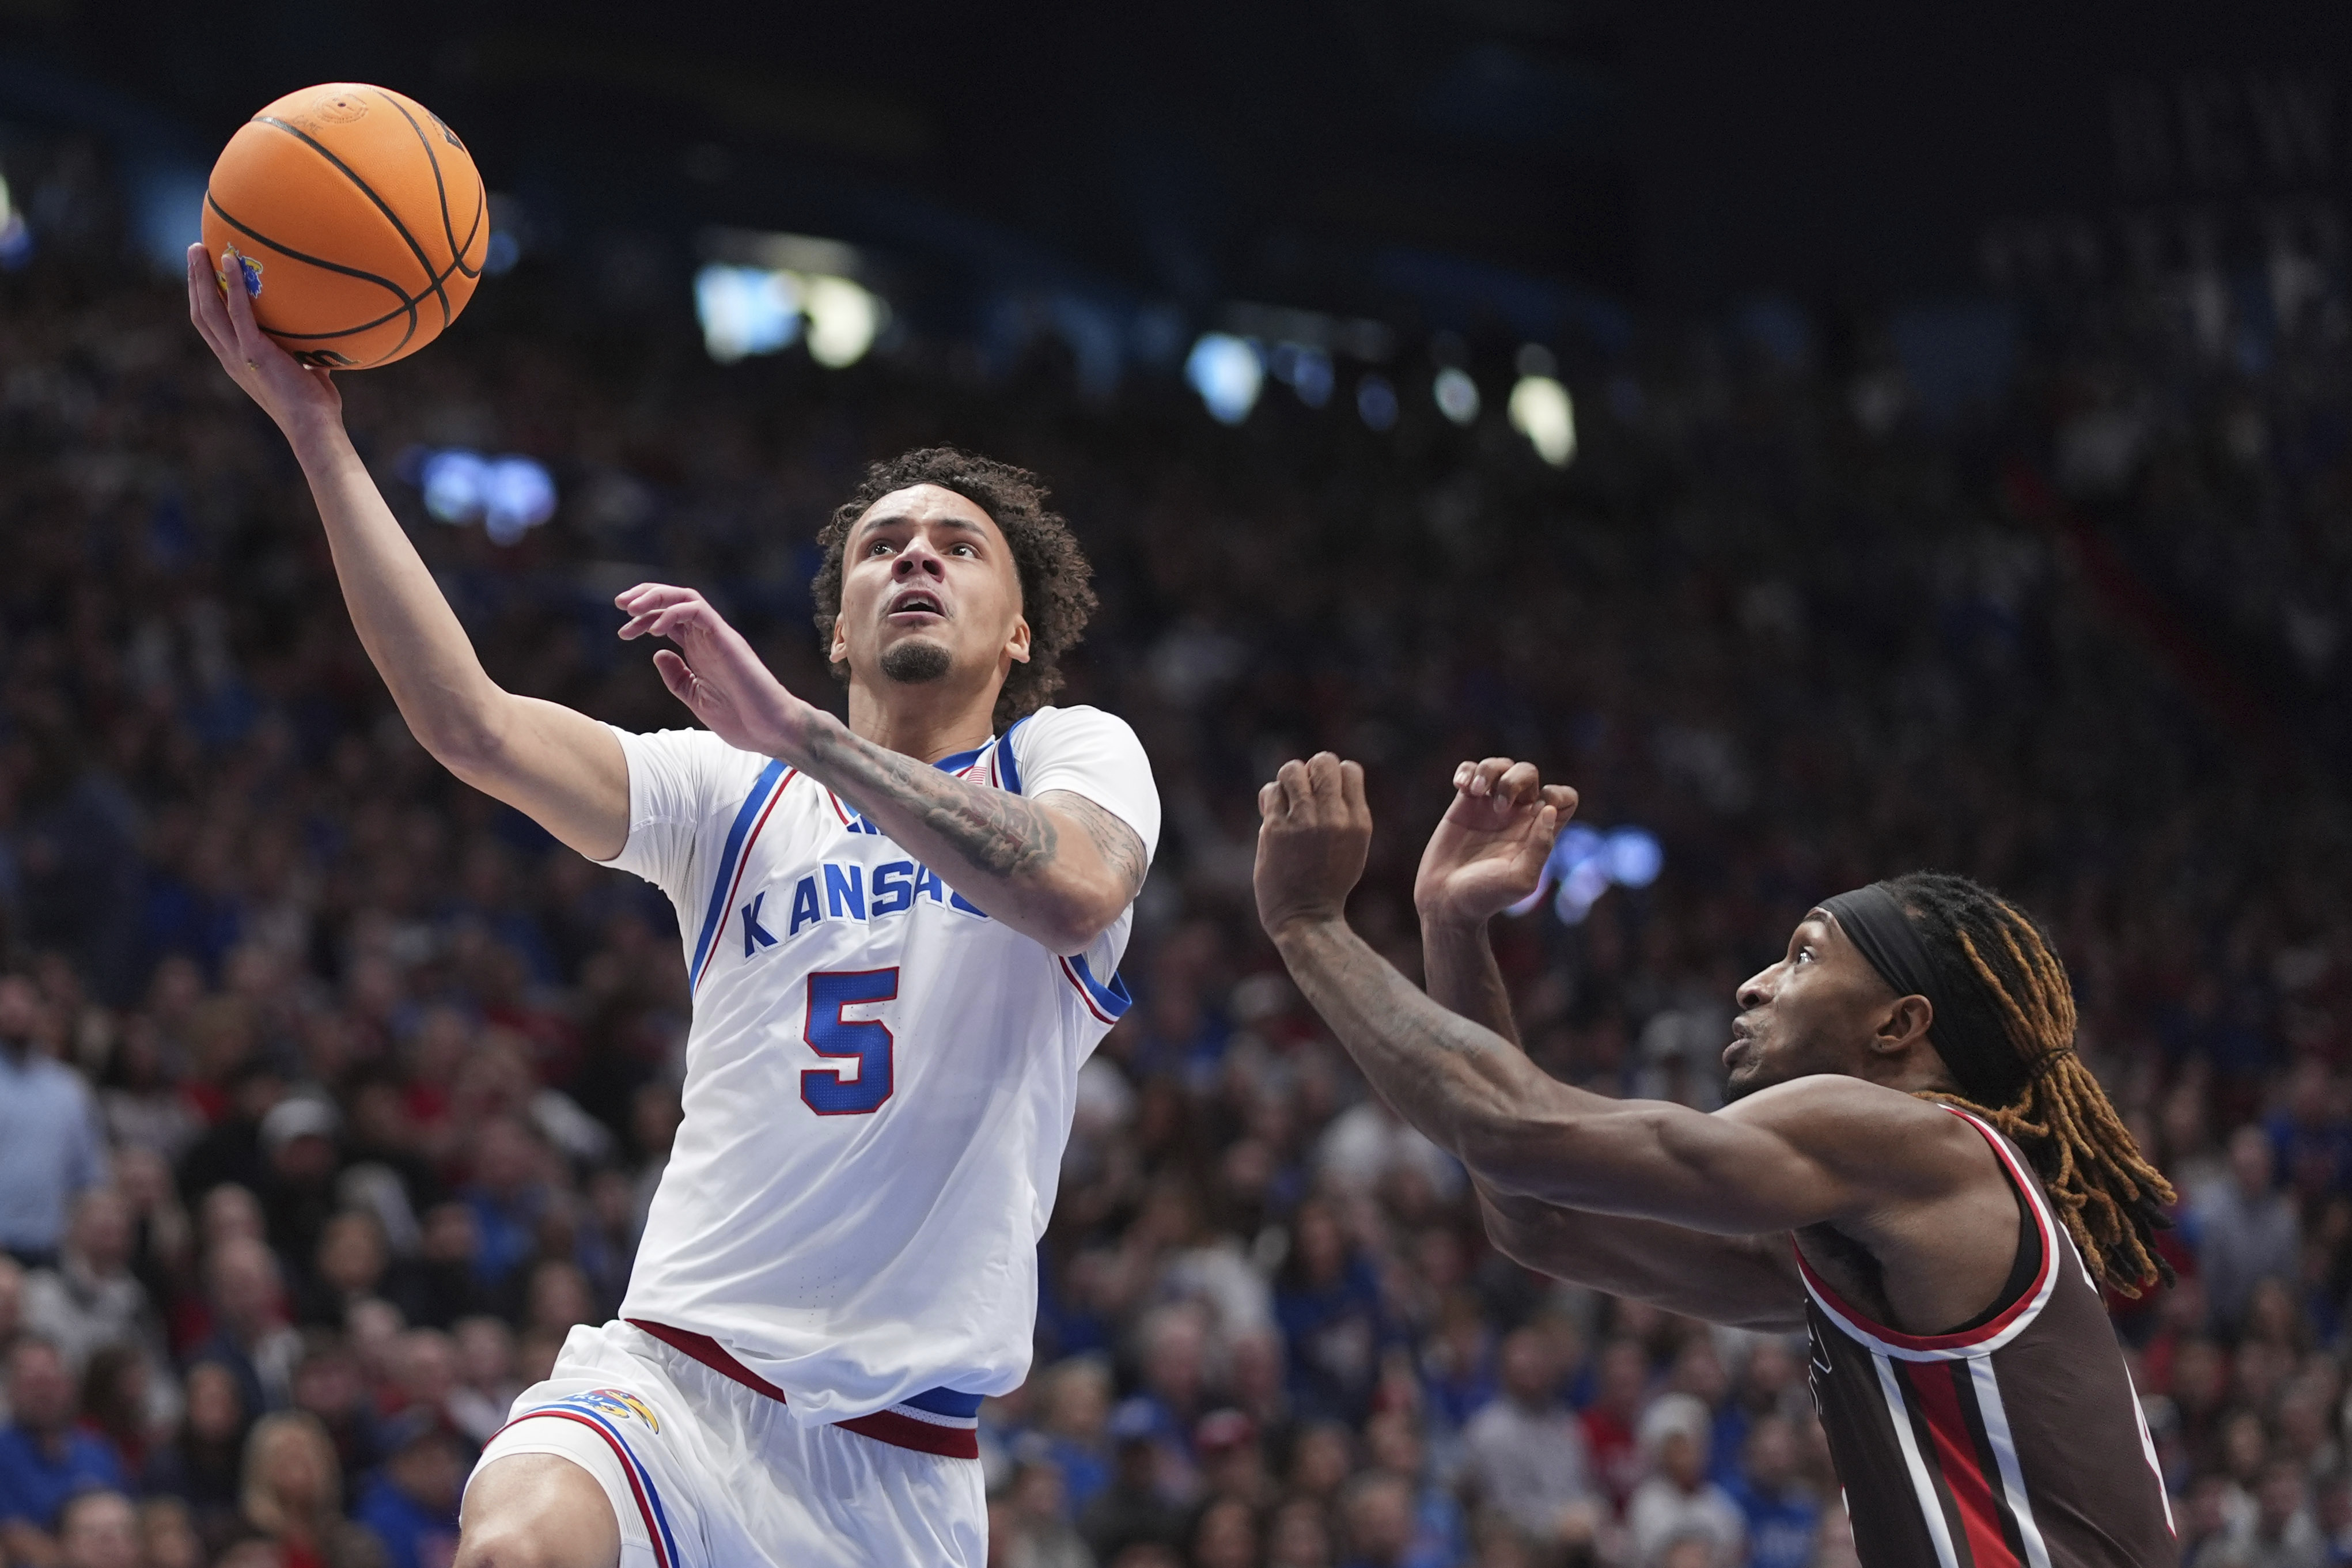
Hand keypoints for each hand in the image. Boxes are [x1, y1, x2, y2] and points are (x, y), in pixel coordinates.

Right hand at [185, 244, 343, 442]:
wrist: (313, 428)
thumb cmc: (315, 408)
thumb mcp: (307, 375)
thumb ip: (306, 357)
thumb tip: (325, 342)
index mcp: (238, 363)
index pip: (211, 327)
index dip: (202, 301)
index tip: (201, 277)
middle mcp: (231, 358)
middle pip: (201, 312)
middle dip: (193, 281)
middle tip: (194, 252)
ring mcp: (238, 354)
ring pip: (207, 308)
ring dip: (200, 276)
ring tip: (199, 247)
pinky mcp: (254, 351)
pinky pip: (237, 311)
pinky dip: (231, 284)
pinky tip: (230, 260)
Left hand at [616, 584, 823, 759]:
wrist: (771, 731)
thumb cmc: (741, 720)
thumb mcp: (696, 698)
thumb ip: (677, 677)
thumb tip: (658, 654)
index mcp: (700, 650)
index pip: (670, 619)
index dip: (644, 618)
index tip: (623, 631)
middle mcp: (708, 638)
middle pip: (674, 601)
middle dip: (644, 597)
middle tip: (619, 605)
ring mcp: (718, 636)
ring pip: (685, 597)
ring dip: (655, 598)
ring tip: (630, 609)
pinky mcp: (727, 639)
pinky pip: (698, 612)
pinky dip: (673, 613)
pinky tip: (655, 629)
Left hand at [1253, 753, 1372, 938]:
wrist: (1307, 917)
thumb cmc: (1329, 882)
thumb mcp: (1353, 846)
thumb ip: (1345, 813)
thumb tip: (1319, 778)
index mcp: (1358, 821)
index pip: (1350, 769)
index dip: (1335, 775)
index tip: (1326, 795)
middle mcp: (1334, 817)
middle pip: (1323, 761)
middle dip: (1311, 770)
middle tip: (1304, 793)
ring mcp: (1304, 822)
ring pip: (1292, 770)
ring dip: (1287, 781)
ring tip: (1287, 800)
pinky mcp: (1276, 829)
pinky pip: (1271, 792)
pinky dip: (1270, 799)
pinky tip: (1272, 815)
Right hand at [1413, 757, 1577, 926]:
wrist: (1446, 902)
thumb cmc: (1486, 897)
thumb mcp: (1522, 879)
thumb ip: (1541, 846)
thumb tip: (1548, 808)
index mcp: (1537, 832)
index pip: (1562, 797)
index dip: (1556, 794)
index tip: (1536, 811)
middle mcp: (1516, 816)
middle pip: (1528, 774)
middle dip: (1515, 780)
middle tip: (1499, 807)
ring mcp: (1488, 808)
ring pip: (1499, 767)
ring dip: (1489, 771)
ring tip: (1473, 791)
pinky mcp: (1463, 805)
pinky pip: (1470, 771)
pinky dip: (1467, 771)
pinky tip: (1460, 787)